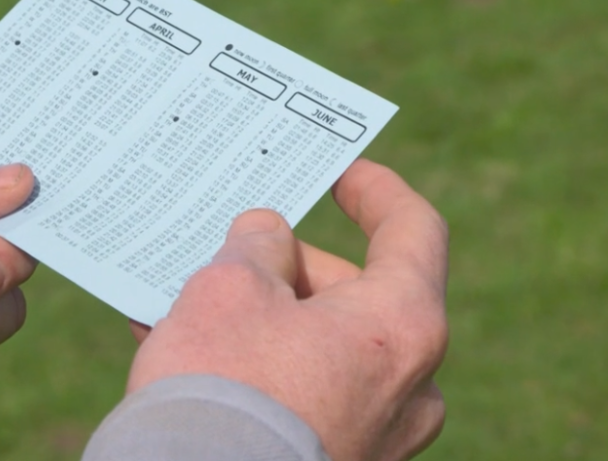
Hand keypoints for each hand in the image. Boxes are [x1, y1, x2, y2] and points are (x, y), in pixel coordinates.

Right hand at [127, 159, 448, 460]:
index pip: (415, 231)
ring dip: (267, 317)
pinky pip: (309, 394)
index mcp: (402, 325)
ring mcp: (380, 436)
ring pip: (326, 346)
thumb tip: (268, 238)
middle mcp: (410, 386)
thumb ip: (258, 244)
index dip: (377, 191)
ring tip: (192, 304)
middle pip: (358, 293)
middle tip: (228, 254)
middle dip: (289, 267)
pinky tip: (197, 354)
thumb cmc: (223, 387)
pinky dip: (264, 365)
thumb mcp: (230, 286)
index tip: (341, 173)